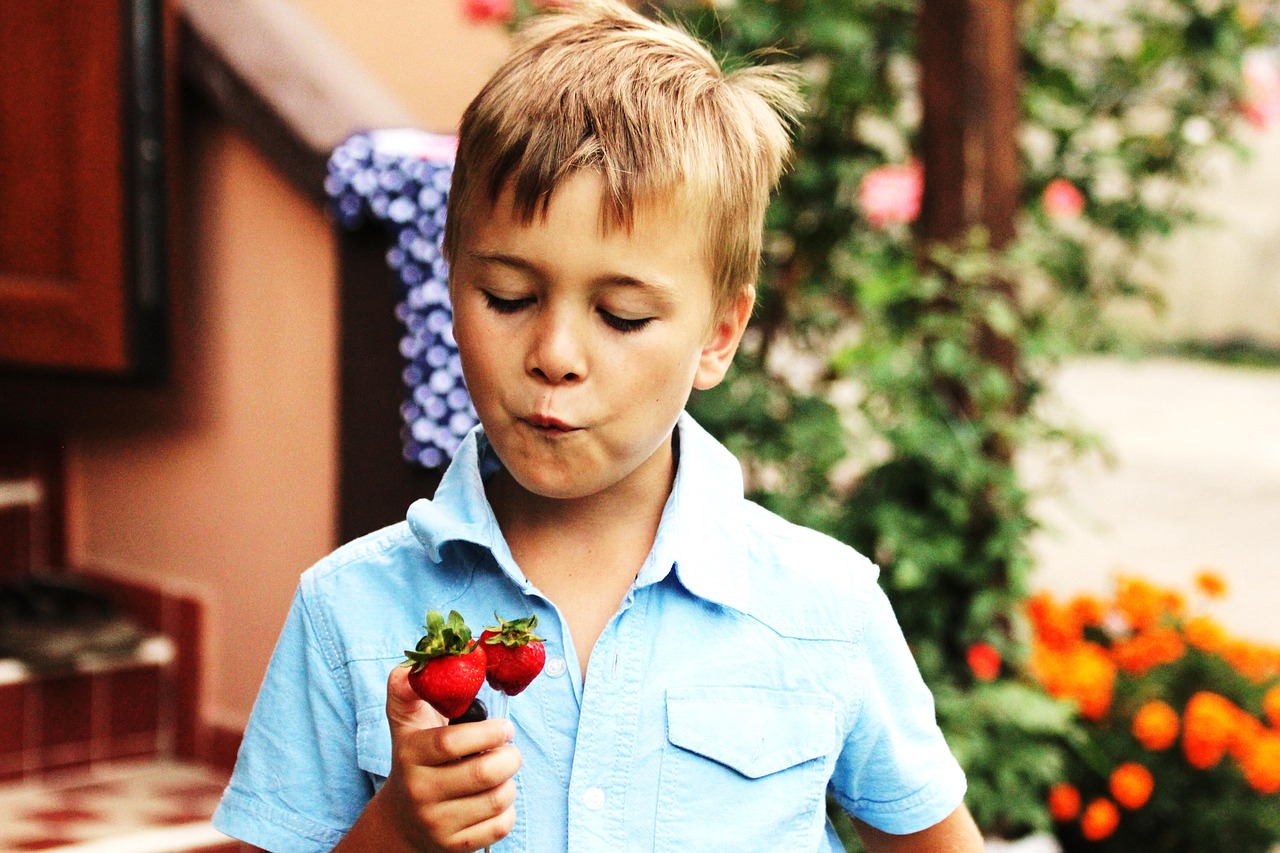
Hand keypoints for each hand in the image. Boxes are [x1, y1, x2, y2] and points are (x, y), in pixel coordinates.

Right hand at [337, 666, 521, 852]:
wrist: (400, 822)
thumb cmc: (413, 760)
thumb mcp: (405, 724)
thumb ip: (407, 690)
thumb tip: (412, 665)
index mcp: (410, 755)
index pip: (451, 743)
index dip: (487, 732)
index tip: (505, 727)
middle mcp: (420, 791)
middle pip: (483, 774)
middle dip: (509, 757)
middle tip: (510, 750)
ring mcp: (437, 822)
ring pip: (497, 800)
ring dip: (510, 782)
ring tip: (501, 773)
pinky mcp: (455, 846)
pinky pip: (500, 826)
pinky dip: (508, 810)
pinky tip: (495, 798)